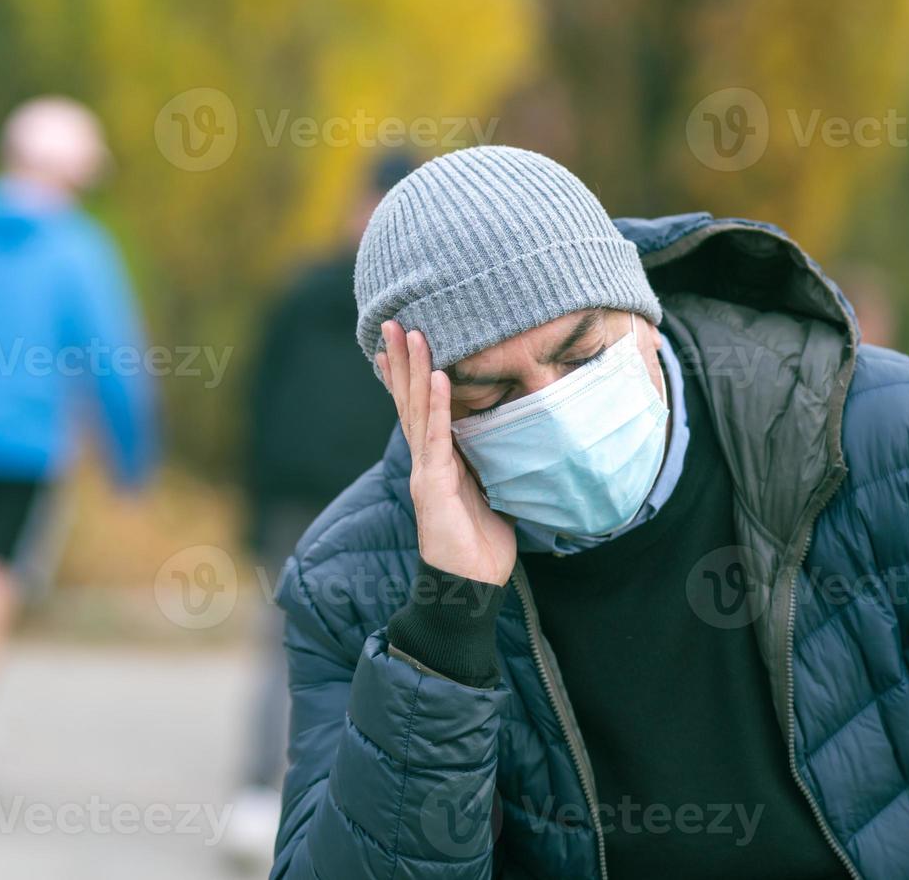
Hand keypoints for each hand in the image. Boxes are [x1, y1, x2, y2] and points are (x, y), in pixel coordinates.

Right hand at [378, 321, 516, 586]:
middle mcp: (425, 461)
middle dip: (403, 360)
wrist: (468, 587)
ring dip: (414, 370)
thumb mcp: (491, 494)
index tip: (402, 342)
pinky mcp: (433, 485)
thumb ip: (491, 464)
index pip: (419, 410)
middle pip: (410, 401)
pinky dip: (437, 406)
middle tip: (394, 322)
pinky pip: (435, 438)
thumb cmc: (480, 546)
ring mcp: (426, 471)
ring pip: (417, 411)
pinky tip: (437, 376)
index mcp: (437, 462)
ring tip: (412, 334)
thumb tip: (514, 440)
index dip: (409, 376)